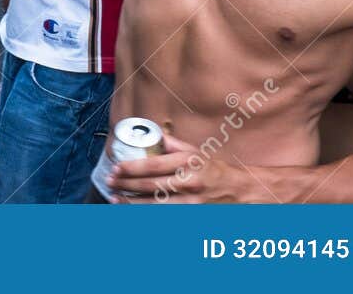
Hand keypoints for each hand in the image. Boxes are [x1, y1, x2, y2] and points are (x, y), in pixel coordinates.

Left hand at [107, 132, 248, 203]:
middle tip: (110, 182)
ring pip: (155, 205)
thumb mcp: (195, 152)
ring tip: (115, 199)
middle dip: (126, 185)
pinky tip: (135, 213)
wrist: (242, 191)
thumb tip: (151, 135)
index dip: (131, 167)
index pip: (153, 165)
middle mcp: (189, 182)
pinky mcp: (194, 216)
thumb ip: (172, 145)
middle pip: (150, 186)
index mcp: (188, 162)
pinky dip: (148, 215)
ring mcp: (192, 202)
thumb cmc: (215, 170)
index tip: (116, 168)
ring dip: (132, 203)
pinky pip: (166, 217)